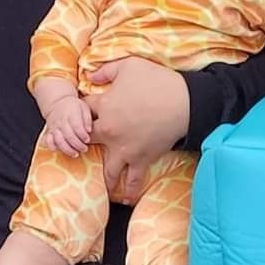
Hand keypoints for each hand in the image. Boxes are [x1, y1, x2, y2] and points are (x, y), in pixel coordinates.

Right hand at [42, 95, 95, 157]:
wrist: (57, 103)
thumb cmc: (73, 106)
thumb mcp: (83, 107)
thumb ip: (87, 118)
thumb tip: (89, 130)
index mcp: (71, 113)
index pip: (77, 126)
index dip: (82, 135)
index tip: (87, 140)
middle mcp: (61, 121)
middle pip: (68, 135)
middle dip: (77, 145)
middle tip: (84, 149)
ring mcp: (54, 127)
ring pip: (59, 140)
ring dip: (67, 149)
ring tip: (75, 154)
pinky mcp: (49, 132)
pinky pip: (48, 141)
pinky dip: (52, 146)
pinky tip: (59, 150)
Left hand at [88, 56, 189, 204]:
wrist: (186, 102)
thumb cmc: (158, 81)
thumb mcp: (129, 65)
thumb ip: (107, 70)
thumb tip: (91, 76)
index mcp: (105, 107)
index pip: (83, 109)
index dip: (82, 109)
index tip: (83, 112)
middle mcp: (110, 131)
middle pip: (86, 140)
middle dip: (82, 142)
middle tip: (79, 148)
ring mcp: (125, 149)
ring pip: (107, 167)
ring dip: (102, 174)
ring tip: (98, 183)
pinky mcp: (142, 159)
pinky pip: (133, 179)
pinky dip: (129, 190)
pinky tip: (125, 199)